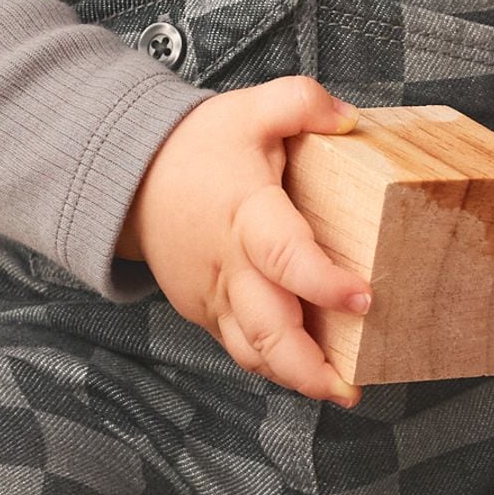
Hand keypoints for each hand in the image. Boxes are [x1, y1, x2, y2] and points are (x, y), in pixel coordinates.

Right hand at [116, 77, 371, 405]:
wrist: (129, 176)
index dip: (323, 282)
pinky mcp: (207, 311)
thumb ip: (300, 103)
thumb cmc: (194, 147)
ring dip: (295, 378)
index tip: (364, 299)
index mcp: (245, 214)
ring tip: (340, 391)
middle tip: (353, 386)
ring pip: (252, 351)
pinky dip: (273, 366)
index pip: (285, 255)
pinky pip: (240, 347)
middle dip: (309, 366)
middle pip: (267, 329)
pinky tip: (308, 374)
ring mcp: (214, 295)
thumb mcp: (249, 109)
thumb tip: (350, 119)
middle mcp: (228, 265)